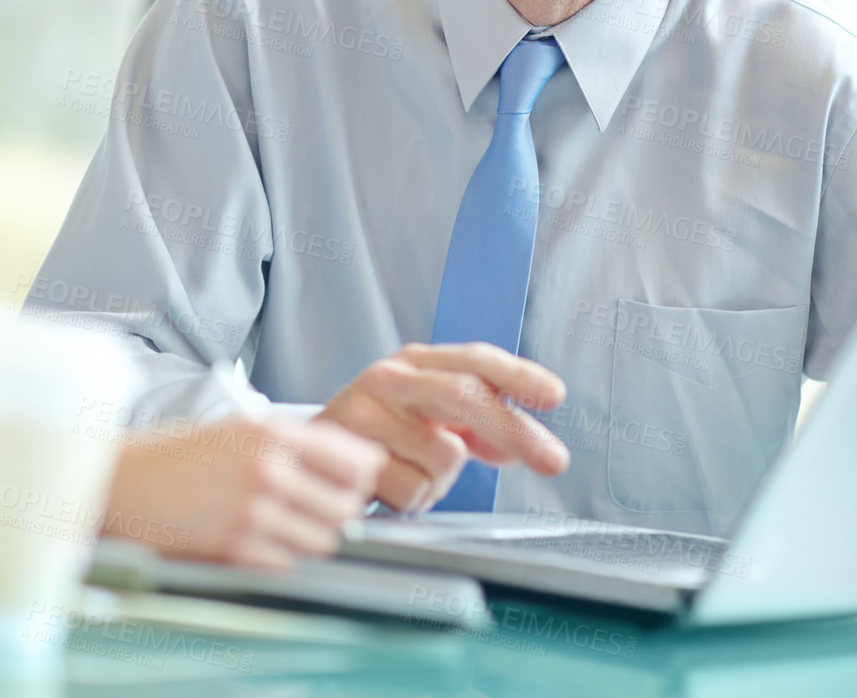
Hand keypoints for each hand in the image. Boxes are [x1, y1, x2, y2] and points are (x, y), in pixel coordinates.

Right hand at [102, 417, 384, 569]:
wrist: (121, 482)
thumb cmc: (178, 454)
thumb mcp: (240, 428)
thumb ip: (297, 442)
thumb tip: (358, 462)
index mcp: (273, 433)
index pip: (356, 462)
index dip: (360, 476)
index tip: (349, 482)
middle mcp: (269, 470)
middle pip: (347, 507)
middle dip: (337, 511)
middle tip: (314, 507)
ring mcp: (254, 513)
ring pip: (324, 540)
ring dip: (309, 536)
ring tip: (280, 523)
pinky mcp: (236, 549)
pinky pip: (289, 563)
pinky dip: (279, 556)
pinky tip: (254, 538)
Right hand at [315, 342, 568, 512]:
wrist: (303, 457)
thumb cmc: (375, 438)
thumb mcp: (426, 422)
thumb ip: (475, 427)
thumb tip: (518, 446)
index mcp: (416, 363)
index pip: (474, 359)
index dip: (517, 375)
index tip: (554, 394)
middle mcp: (390, 377)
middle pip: (466, 395)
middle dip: (515, 431)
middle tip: (553, 459)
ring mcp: (366, 409)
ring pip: (444, 455)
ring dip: (438, 479)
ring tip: (409, 472)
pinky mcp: (349, 447)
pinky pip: (413, 487)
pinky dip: (411, 497)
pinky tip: (387, 487)